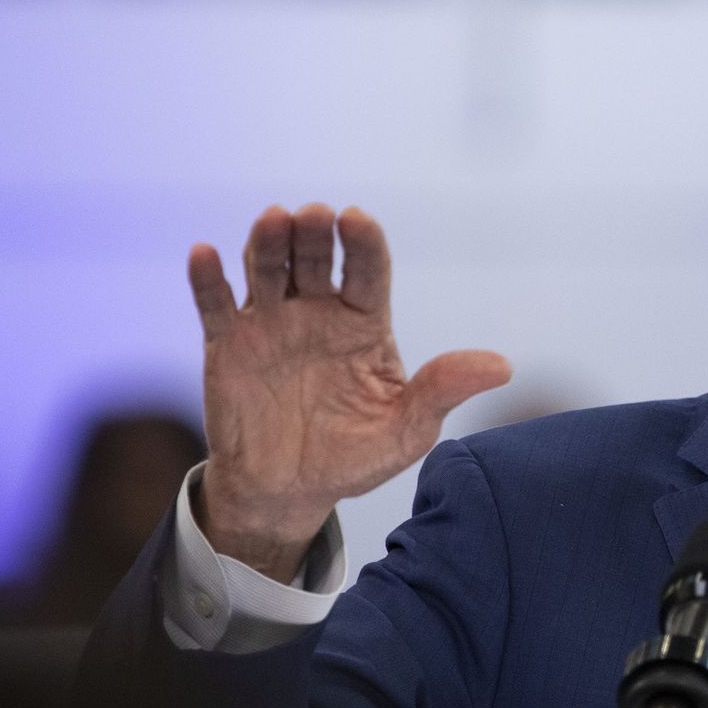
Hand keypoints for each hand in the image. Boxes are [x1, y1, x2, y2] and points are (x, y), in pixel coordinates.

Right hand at [188, 204, 510, 581]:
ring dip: (267, 242)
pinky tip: (204, 254)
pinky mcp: (228, 343)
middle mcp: (318, 312)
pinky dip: (207, 278)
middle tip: (313, 216)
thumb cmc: (355, 457)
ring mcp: (271, 322)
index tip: (358, 220)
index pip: (368, 271)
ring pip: (267, 268)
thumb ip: (444, 392)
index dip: (364, 243)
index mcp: (364, 323)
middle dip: (314, 234)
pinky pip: (214, 303)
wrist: (288, 492)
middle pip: (315, 258)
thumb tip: (503, 368)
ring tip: (272, 221)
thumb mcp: (408, 432)